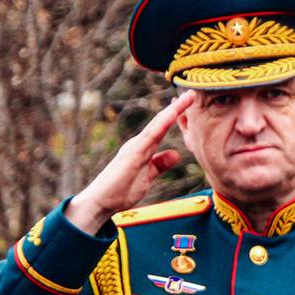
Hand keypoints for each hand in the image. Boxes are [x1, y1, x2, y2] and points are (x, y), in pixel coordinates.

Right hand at [66, 90, 196, 231]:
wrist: (101, 201)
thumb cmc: (121, 190)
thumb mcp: (148, 176)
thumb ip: (160, 164)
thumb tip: (175, 154)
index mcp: (144, 148)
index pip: (163, 129)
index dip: (176, 116)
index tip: (190, 105)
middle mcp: (140, 143)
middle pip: (162, 121)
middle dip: (178, 107)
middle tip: (193, 93)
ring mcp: (136, 146)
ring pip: (158, 124)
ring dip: (173, 110)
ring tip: (187, 98)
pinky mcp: (134, 152)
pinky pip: (151, 135)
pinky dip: (162, 124)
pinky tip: (172, 115)